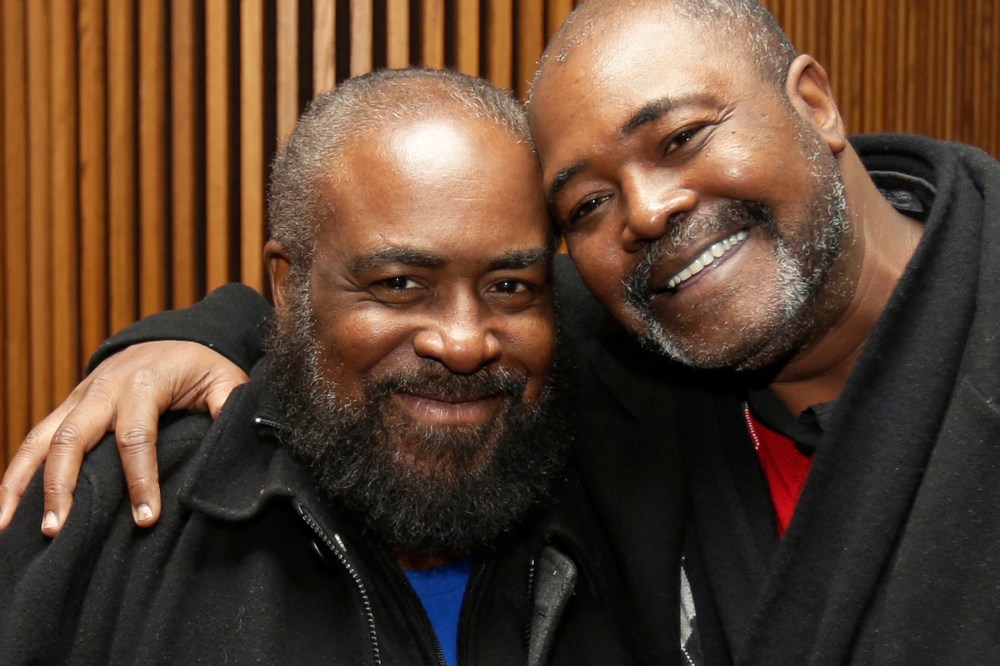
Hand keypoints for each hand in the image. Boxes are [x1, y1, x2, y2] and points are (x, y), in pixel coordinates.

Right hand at [0, 341, 247, 535]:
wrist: (173, 337)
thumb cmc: (202, 366)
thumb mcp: (226, 380)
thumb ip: (231, 407)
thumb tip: (237, 438)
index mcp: (144, 384)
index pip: (136, 436)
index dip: (141, 480)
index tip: (146, 520)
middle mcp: (103, 389)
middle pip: (72, 439)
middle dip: (62, 486)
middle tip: (58, 530)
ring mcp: (79, 398)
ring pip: (39, 439)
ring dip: (21, 484)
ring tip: (5, 528)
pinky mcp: (67, 408)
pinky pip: (33, 440)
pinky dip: (15, 474)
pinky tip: (3, 509)